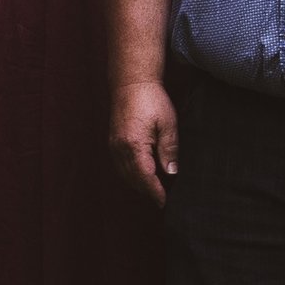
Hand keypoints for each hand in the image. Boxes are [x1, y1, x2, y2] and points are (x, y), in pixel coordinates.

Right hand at [109, 78, 176, 204]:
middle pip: (133, 178)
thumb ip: (169, 149)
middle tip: (162, 199)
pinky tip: (141, 174)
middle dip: (147, 191)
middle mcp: (120, 148)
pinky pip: (120, 165)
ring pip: (124, 174)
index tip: (164, 202)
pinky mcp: (113, 141)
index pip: (145, 177)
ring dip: (138, 184)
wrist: (131, 82)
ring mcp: (114, 145)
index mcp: (134, 145)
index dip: (155, 191)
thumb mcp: (168, 124)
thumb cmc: (151, 100)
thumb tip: (171, 172)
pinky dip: (130, 174)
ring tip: (154, 190)